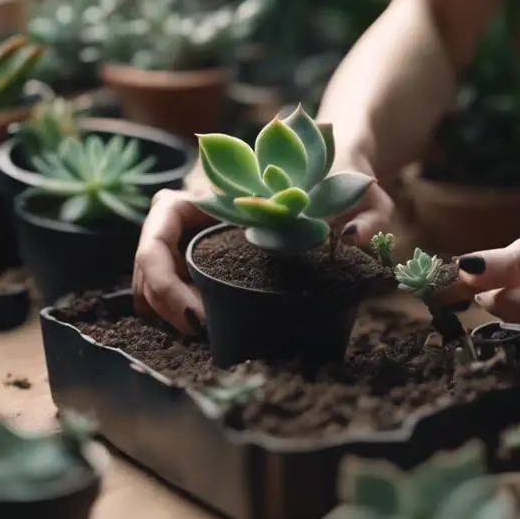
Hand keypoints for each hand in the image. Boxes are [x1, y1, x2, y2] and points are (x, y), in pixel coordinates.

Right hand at [132, 161, 393, 333]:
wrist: (335, 180)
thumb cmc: (341, 183)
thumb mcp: (364, 196)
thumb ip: (370, 213)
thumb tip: (352, 236)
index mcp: (217, 190)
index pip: (161, 225)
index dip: (164, 277)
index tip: (196, 317)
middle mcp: (196, 212)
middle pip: (149, 260)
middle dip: (163, 305)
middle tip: (202, 338)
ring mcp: (195, 236)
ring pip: (153, 277)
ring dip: (164, 312)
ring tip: (204, 339)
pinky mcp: (203, 258)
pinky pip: (171, 286)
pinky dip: (175, 312)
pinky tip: (204, 331)